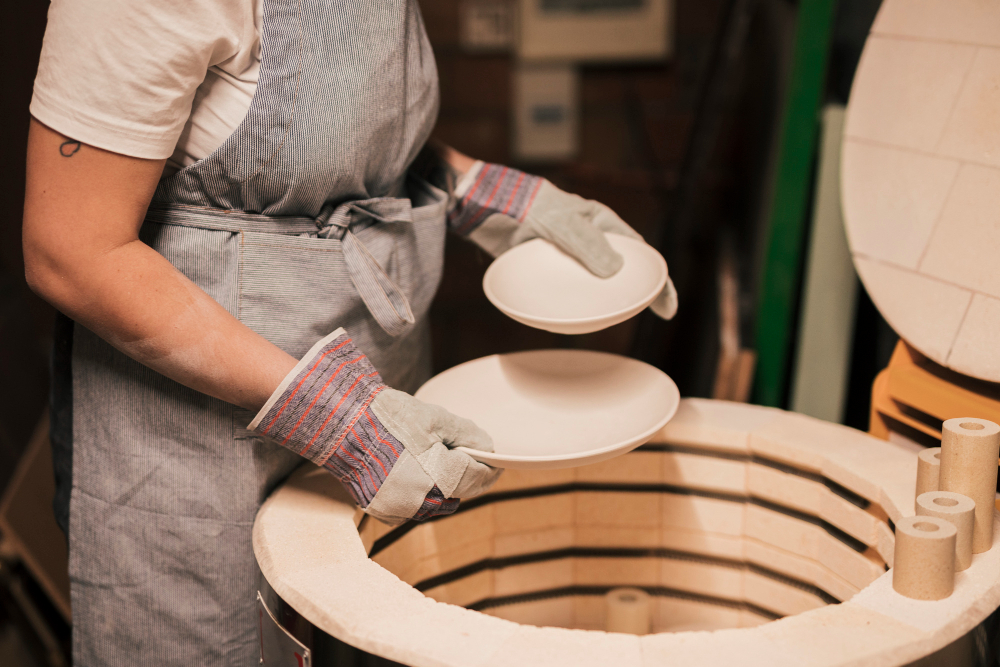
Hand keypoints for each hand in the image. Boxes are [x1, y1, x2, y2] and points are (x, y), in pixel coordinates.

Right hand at [250, 328, 499, 524]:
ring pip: (436, 503)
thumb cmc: (388, 417)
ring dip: (442, 486)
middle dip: (464, 475)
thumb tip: (486, 448)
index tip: (495, 461)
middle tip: (462, 455)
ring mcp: (400, 510)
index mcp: (440, 478)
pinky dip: (419, 494)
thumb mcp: (435, 419)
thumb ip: (466, 436)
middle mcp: (422, 501)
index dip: (490, 468)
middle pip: (458, 493)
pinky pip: (413, 508)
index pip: (478, 478)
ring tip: (434, 459)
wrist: (340, 423)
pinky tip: (412, 471)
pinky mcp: (383, 512)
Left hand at [449, 161, 676, 318]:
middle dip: (638, 294)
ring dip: (607, 302)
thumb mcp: (561, 223)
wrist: (485, 207)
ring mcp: (569, 256)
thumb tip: (615, 273)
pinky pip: (569, 291)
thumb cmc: (526, 205)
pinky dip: (577, 305)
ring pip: (595, 284)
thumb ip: (586, 245)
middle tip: (653, 317)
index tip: (668, 306)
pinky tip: (579, 321)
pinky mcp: (548, 269)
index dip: (658, 279)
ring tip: (618, 322)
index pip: (640, 253)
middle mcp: (589, 240)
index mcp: (601, 223)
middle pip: (622, 271)